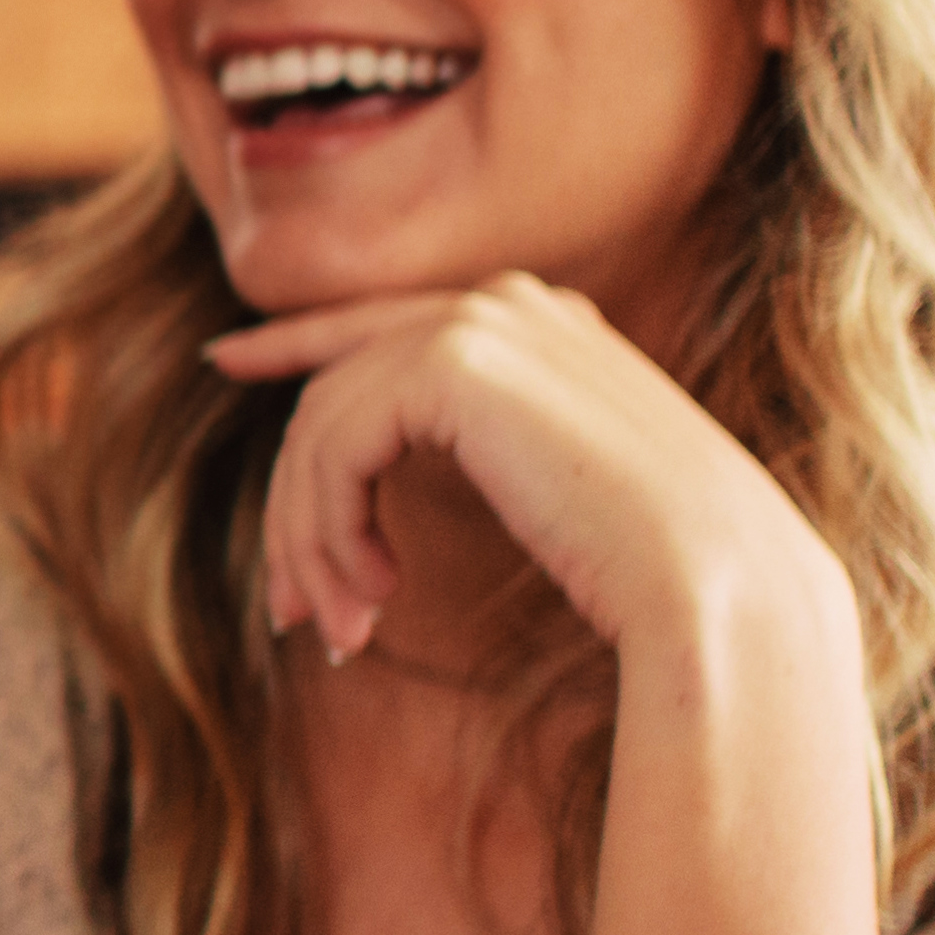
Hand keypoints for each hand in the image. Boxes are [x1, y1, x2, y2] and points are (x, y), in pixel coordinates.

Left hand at [214, 270, 853, 681]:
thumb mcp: (548, 490)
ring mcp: (483, 322)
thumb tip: (369, 455)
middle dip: (297, 506)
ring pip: (324, 428)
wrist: (711, 583)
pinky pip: (334, 445)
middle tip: (293, 613)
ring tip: (343, 630)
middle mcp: (510, 304)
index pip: (383, 320)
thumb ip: (476, 447)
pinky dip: (329, 529)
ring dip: (314, 542)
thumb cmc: (647, 567)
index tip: (222, 361)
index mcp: (543, 321)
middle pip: (337, 389)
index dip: (295, 340)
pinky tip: (373, 596)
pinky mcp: (453, 365)